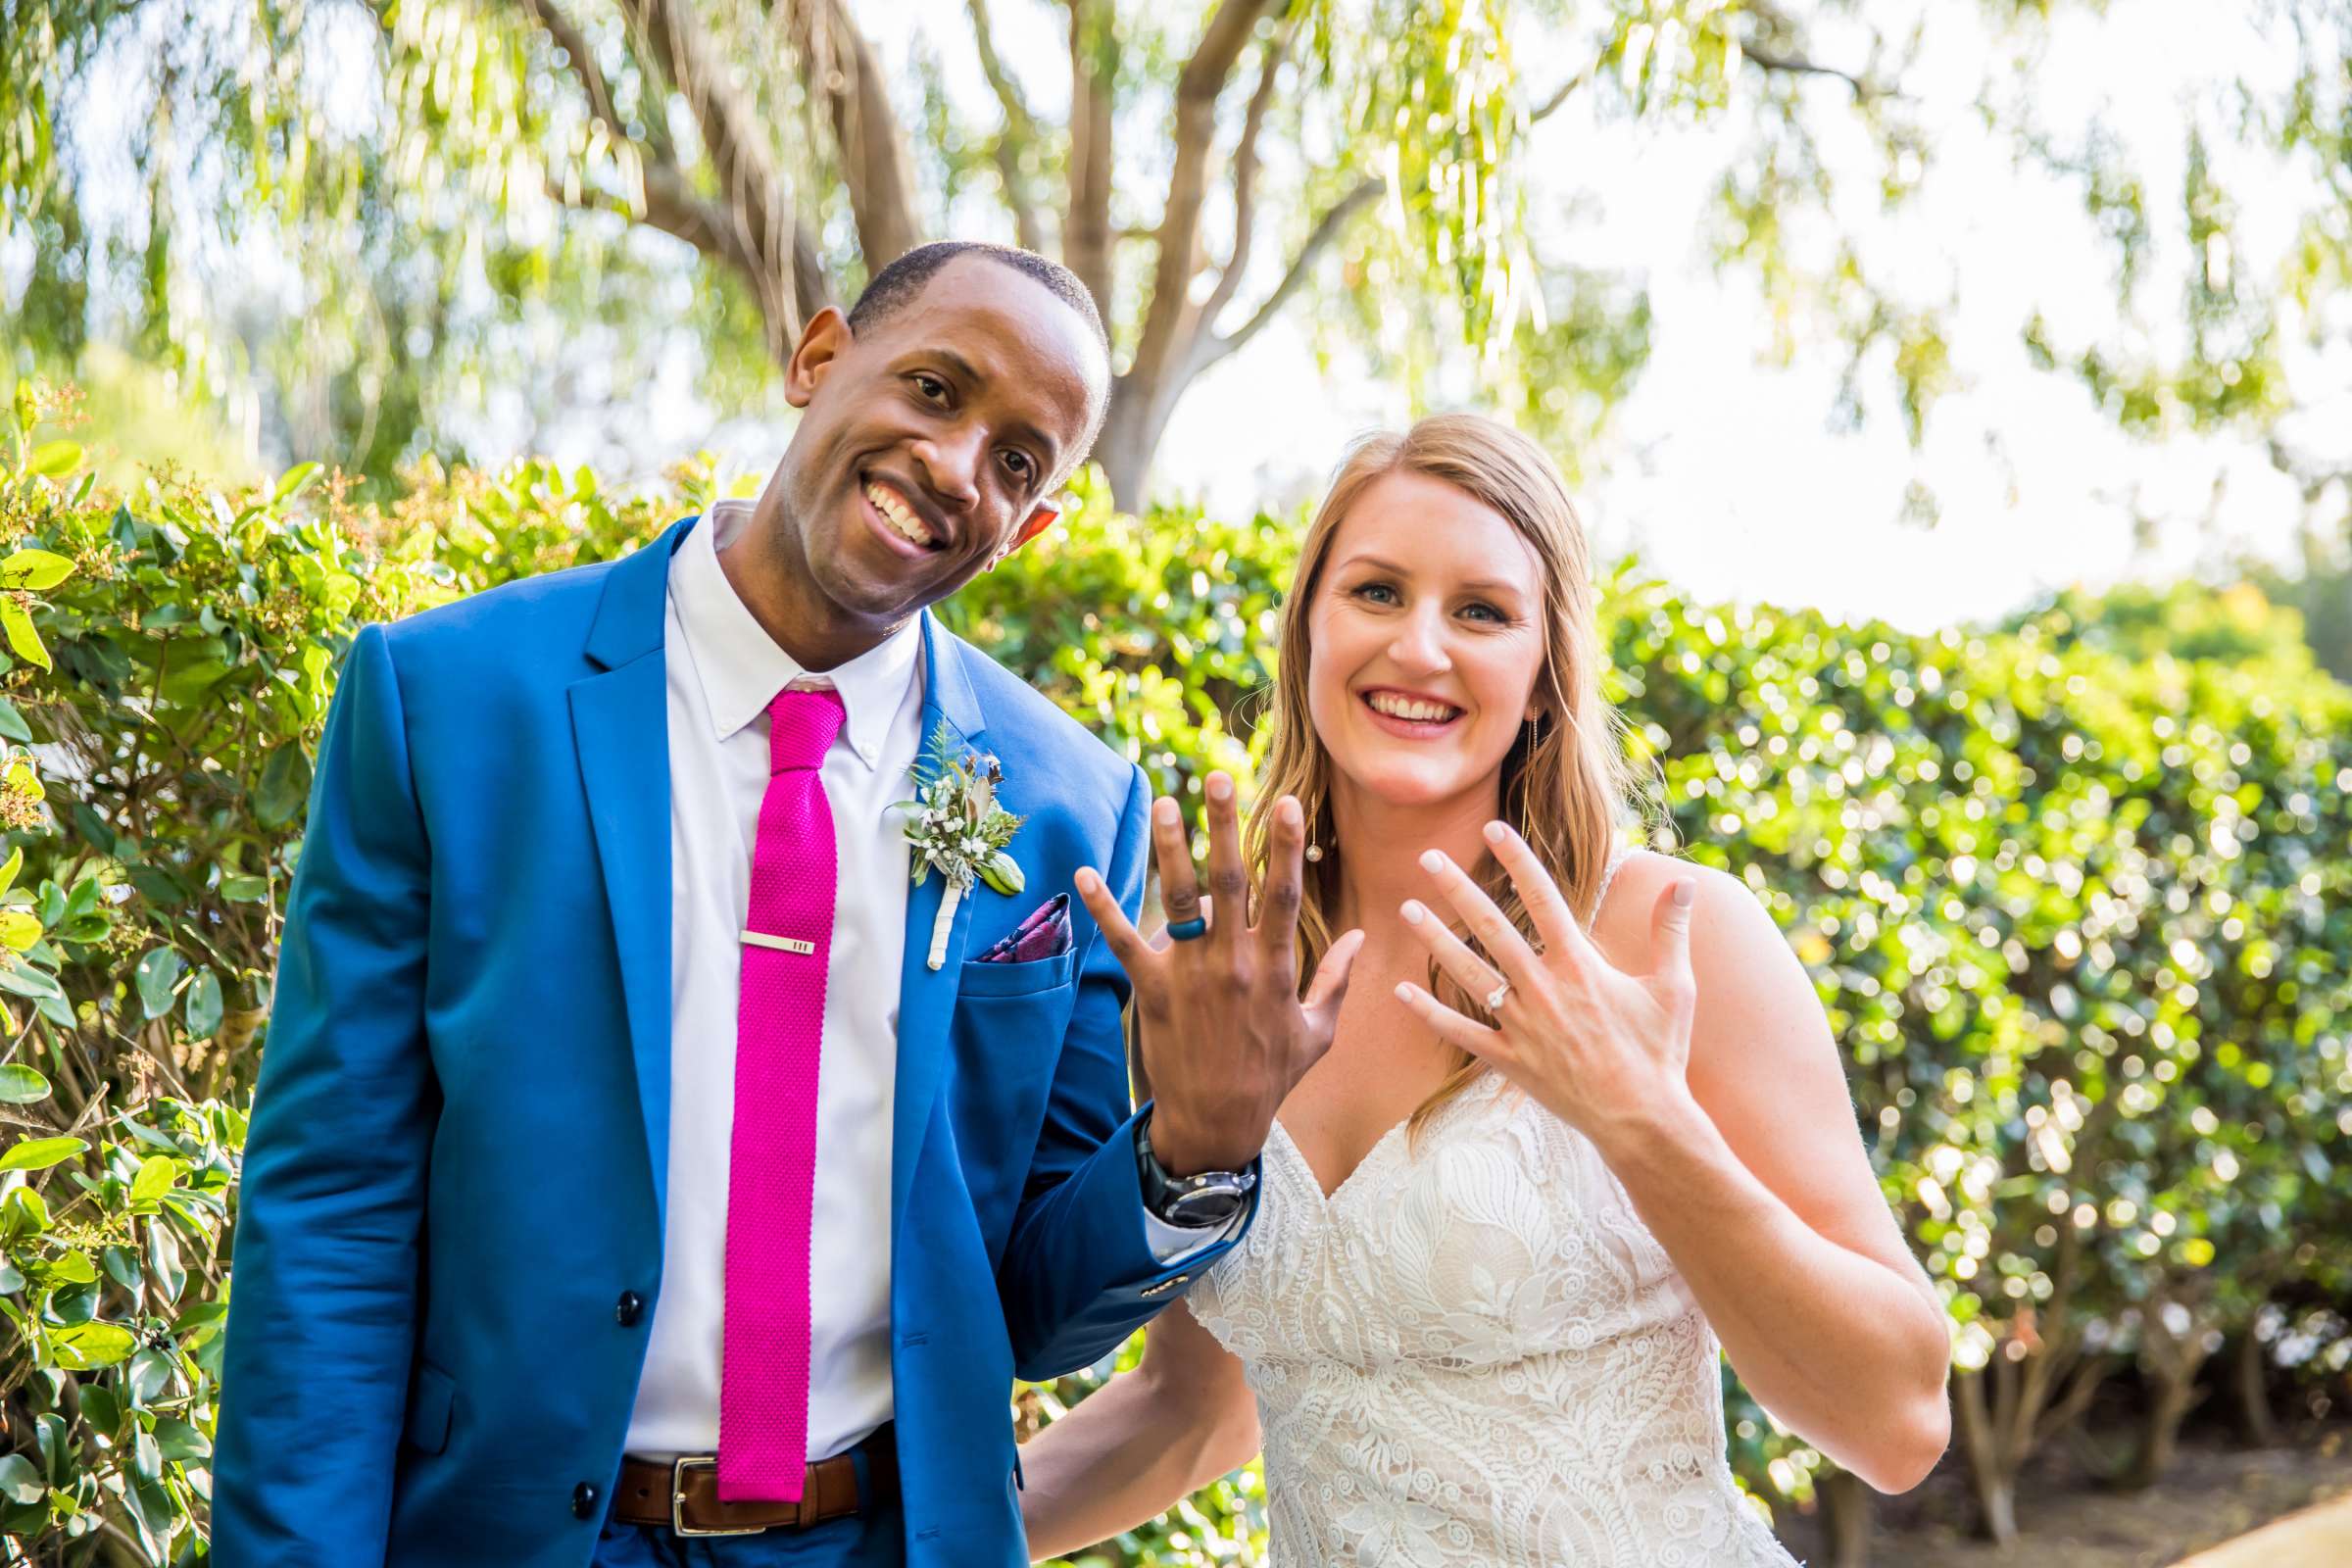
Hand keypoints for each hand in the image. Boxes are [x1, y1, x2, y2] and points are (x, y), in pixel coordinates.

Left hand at [1074, 772, 1363, 1174]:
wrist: (1218, 1122)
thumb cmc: (1271, 1076)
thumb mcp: (1318, 1032)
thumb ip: (1336, 980)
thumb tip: (1361, 937)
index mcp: (1275, 968)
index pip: (1283, 895)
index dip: (1286, 846)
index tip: (1288, 802)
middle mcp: (1233, 963)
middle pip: (1230, 882)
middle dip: (1226, 827)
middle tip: (1219, 778)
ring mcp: (1191, 975)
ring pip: (1180, 901)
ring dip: (1171, 849)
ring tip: (1164, 803)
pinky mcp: (1153, 991)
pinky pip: (1124, 942)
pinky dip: (1103, 908)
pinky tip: (1083, 873)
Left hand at [1394, 821, 1700, 1156]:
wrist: (1642, 1120)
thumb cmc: (1661, 1053)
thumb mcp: (1675, 987)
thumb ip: (1672, 931)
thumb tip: (1687, 882)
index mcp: (1580, 966)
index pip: (1543, 899)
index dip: (1517, 861)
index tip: (1493, 829)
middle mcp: (1543, 989)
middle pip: (1491, 928)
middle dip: (1458, 888)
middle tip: (1428, 857)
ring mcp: (1521, 1025)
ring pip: (1468, 973)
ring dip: (1435, 938)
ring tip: (1406, 908)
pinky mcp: (1508, 1060)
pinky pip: (1461, 1032)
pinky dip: (1429, 1013)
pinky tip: (1400, 991)